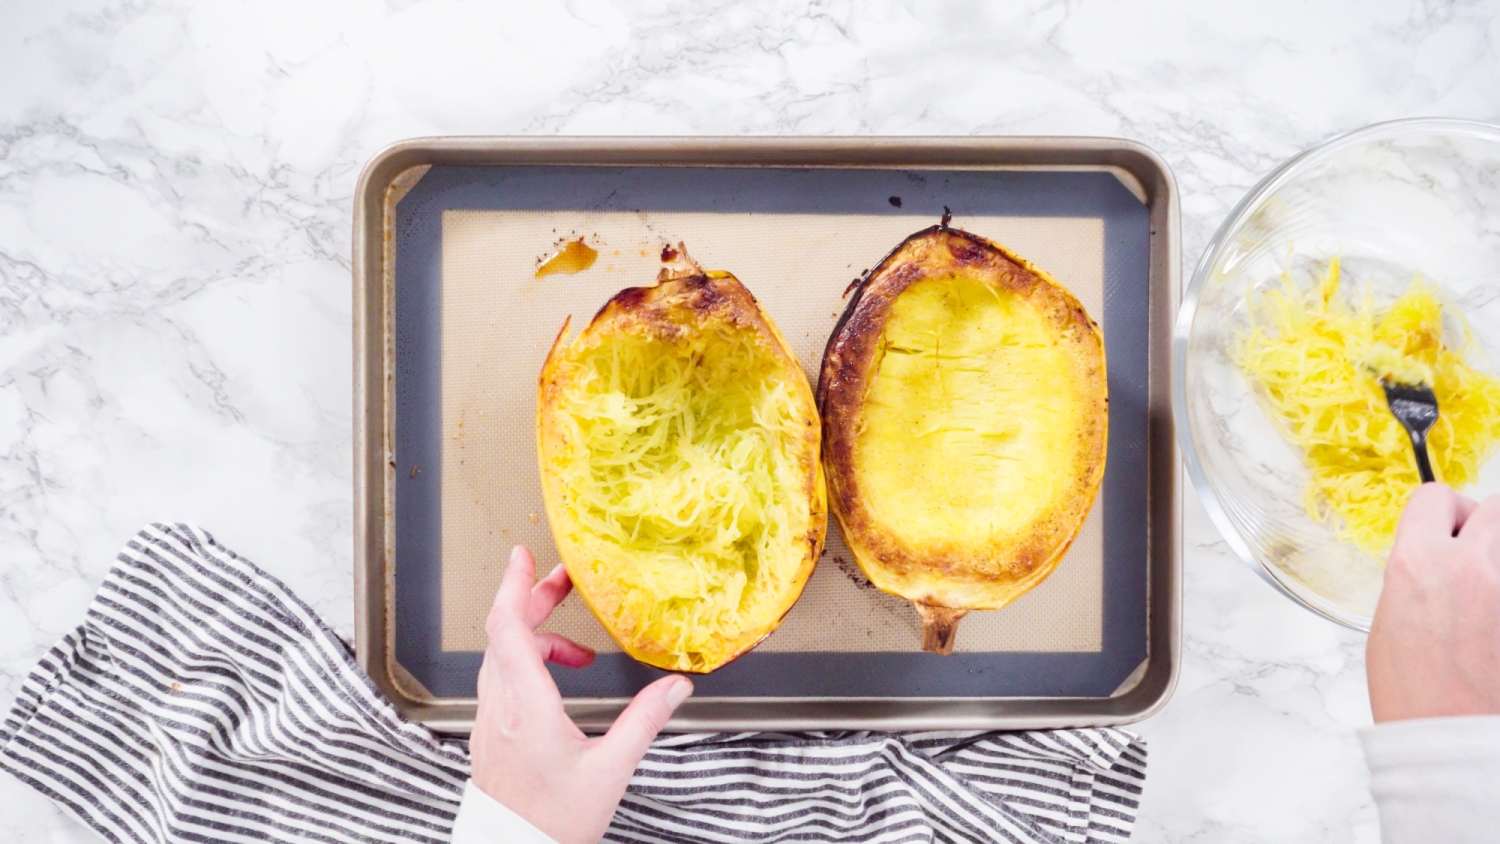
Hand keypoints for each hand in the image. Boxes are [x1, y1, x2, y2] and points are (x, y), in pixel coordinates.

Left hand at [469, 546, 692, 842]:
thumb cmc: (553, 823)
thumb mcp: (611, 770)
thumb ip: (644, 721)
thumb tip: (675, 686)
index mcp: (527, 708)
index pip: (509, 628)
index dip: (515, 586)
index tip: (524, 557)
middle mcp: (500, 708)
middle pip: (504, 633)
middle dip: (533, 600)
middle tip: (562, 581)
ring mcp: (490, 721)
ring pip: (501, 657)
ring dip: (534, 637)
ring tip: (577, 651)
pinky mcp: (490, 735)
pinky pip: (501, 681)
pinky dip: (527, 666)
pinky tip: (556, 684)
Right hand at [1367, 483, 1499, 722]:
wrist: (1456, 743)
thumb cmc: (1417, 698)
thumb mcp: (1388, 624)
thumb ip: (1417, 577)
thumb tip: (1438, 561)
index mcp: (1419, 565)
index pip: (1436, 497)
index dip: (1442, 512)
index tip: (1446, 529)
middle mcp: (1472, 567)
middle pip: (1496, 507)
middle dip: (1485, 525)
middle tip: (1478, 556)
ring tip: (1490, 592)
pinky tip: (1495, 625)